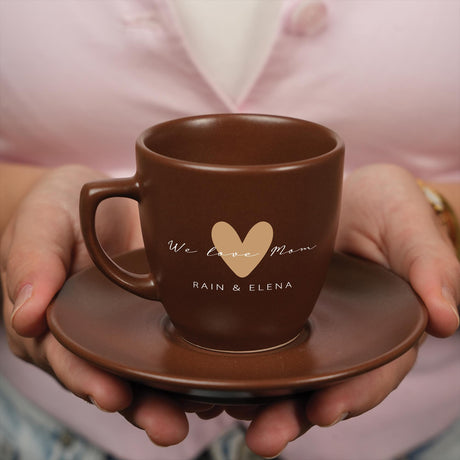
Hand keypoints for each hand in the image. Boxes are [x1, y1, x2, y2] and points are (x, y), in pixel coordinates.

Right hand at [0, 165, 202, 445]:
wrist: (92, 200)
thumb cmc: (58, 212)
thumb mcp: (40, 226)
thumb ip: (32, 263)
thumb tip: (27, 315)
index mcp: (58, 326)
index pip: (71, 360)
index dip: (90, 380)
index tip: (113, 395)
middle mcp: (97, 338)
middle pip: (119, 379)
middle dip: (144, 406)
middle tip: (169, 428)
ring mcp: (132, 330)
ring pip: (154, 371)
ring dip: (178, 395)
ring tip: (207, 407)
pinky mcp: (163, 315)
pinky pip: (179, 343)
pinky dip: (199, 363)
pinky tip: (223, 373)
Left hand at [238, 164, 459, 457]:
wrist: (349, 196)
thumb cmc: (389, 209)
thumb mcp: (410, 226)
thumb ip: (432, 267)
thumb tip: (446, 319)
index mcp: (383, 330)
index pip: (372, 372)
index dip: (353, 394)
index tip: (325, 411)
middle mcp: (342, 339)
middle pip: (320, 386)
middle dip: (293, 415)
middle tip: (264, 439)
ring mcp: (305, 328)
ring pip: (285, 374)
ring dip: (259, 400)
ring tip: (226, 415)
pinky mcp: (275, 312)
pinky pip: (258, 344)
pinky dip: (240, 366)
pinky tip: (215, 379)